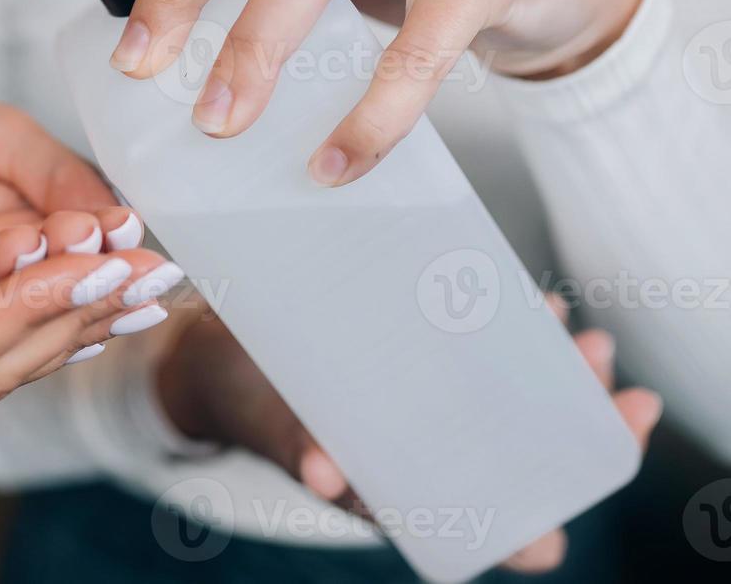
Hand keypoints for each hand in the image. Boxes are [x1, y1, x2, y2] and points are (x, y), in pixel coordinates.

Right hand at [157, 301, 661, 572]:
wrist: (220, 352)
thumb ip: (298, 445)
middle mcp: (425, 453)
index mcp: (394, 490)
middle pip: (521, 460)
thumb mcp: (271, 423)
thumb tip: (324, 474)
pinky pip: (486, 351)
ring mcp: (431, 405)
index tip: (559, 527)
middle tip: (612, 386)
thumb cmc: (246, 399)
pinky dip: (520, 329)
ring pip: (516, 403)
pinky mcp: (425, 357)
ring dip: (562, 376)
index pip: (478, 529)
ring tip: (588, 338)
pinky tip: (538, 300)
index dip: (528, 531)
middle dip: (578, 429)